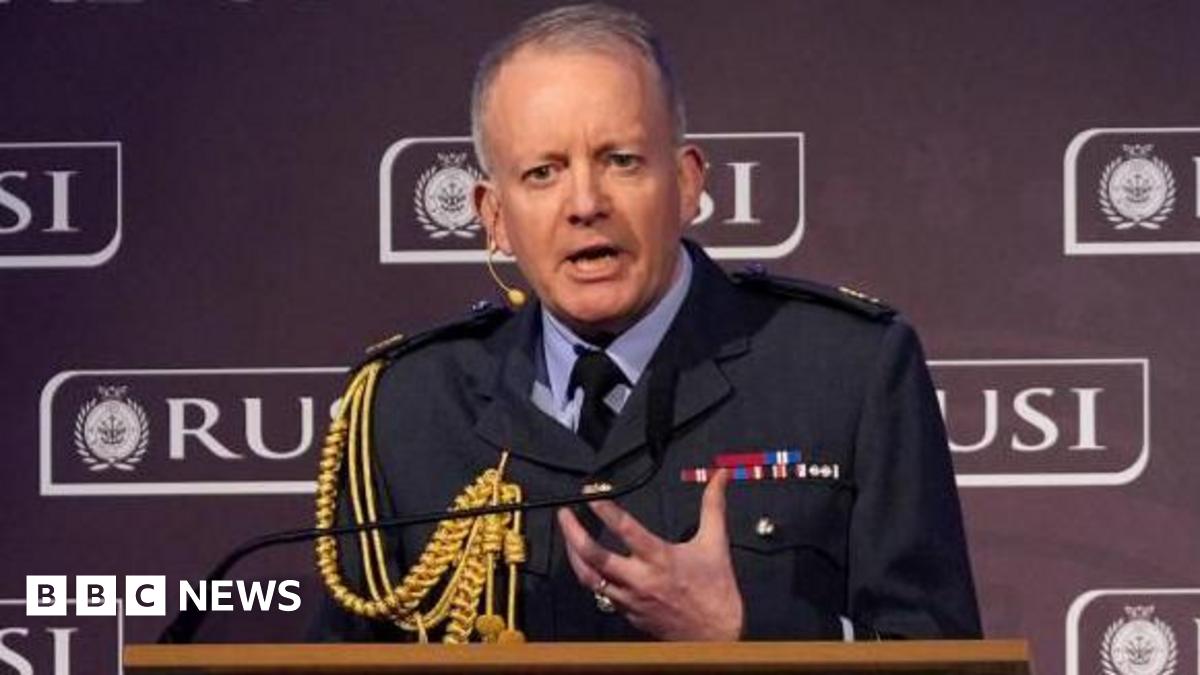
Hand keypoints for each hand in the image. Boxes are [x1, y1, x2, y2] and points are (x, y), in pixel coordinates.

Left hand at [556, 469, 742, 640]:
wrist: (715, 636)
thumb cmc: (716, 590)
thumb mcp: (715, 542)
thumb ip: (713, 505)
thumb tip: (720, 476)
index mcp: (660, 558)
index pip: (625, 528)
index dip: (604, 509)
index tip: (590, 494)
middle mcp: (640, 579)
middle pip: (595, 555)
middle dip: (573, 533)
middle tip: (564, 514)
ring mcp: (630, 598)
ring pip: (590, 577)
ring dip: (574, 555)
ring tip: (567, 536)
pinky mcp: (627, 613)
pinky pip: (600, 594)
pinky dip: (590, 576)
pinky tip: (586, 565)